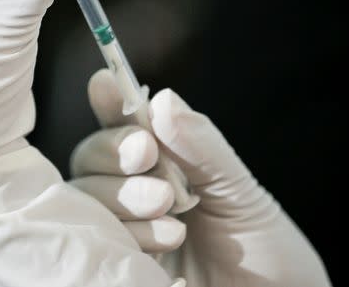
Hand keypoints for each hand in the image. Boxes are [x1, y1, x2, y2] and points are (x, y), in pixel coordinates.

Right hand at [71, 69, 331, 285]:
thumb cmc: (262, 249)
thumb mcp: (238, 190)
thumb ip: (201, 145)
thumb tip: (164, 99)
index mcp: (163, 163)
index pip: (123, 126)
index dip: (109, 102)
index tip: (105, 83)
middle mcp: (134, 192)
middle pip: (90, 157)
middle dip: (113, 150)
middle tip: (147, 155)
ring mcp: (122, 229)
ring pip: (86, 197)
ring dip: (124, 195)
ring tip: (173, 208)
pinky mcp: (117, 266)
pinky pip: (96, 240)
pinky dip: (130, 232)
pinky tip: (168, 239)